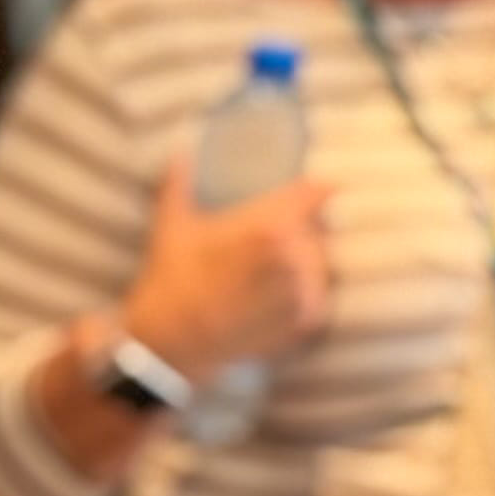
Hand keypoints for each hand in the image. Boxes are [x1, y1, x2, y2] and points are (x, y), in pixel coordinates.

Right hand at [120, 159, 335, 384]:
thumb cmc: (171, 281)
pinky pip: (320, 300)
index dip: (318, 190)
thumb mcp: (173, 228)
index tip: (323, 188)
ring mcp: (303, 289)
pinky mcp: (306, 321)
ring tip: (272, 275)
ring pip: (323, 265)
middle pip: (321, 231)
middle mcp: (293, 254)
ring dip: (307, 267)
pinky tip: (277, 300)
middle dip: (306, 233)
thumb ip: (179, 186)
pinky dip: (305, 299)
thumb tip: (179, 153)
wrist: (171, 342)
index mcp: (268, 225)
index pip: (316, 192)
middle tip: (278, 244)